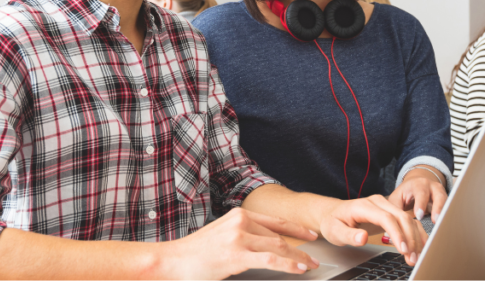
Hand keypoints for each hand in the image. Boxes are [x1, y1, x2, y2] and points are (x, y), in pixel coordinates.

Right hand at [160, 208, 319, 278]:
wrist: (171, 261)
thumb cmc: (193, 254)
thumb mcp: (221, 237)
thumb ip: (241, 237)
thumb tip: (261, 246)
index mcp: (238, 215)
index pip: (274, 221)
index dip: (296, 228)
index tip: (310, 234)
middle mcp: (240, 221)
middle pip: (279, 235)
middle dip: (299, 248)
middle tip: (313, 257)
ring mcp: (239, 237)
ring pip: (278, 246)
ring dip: (298, 258)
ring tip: (309, 265)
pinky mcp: (237, 254)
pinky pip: (271, 259)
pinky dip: (288, 264)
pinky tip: (298, 269)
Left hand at [320, 195, 422, 265]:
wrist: (333, 213)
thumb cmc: (333, 221)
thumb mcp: (334, 230)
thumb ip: (348, 235)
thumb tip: (362, 238)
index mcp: (364, 205)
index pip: (386, 217)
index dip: (397, 233)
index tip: (403, 249)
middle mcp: (378, 202)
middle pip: (401, 217)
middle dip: (410, 238)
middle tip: (412, 258)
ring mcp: (386, 205)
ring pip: (408, 219)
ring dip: (415, 238)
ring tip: (415, 257)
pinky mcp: (391, 212)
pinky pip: (407, 221)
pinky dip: (416, 234)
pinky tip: (420, 247)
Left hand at [388, 167, 446, 222]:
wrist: (417, 184)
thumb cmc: (406, 193)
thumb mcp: (397, 197)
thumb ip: (395, 207)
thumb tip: (394, 222)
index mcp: (418, 184)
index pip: (421, 192)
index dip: (420, 204)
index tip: (418, 215)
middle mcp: (432, 187)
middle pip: (438, 195)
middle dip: (438, 208)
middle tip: (435, 220)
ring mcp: (441, 193)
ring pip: (447, 202)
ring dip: (445, 213)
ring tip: (442, 225)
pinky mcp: (446, 201)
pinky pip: (449, 208)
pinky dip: (447, 217)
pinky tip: (445, 226)